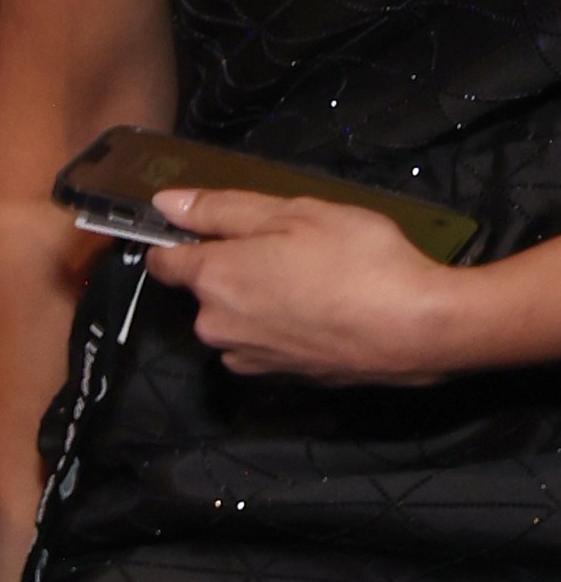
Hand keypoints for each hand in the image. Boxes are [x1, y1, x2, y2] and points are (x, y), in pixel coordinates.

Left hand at [141, 184, 470, 385]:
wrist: (418, 329)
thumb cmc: (357, 260)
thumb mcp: (293, 213)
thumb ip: (222, 208)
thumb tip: (166, 203)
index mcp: (212, 279)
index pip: (163, 261)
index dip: (178, 241)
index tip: (204, 230)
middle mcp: (214, 325)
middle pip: (205, 291)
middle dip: (233, 269)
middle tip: (288, 249)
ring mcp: (244, 357)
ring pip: (234, 320)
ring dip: (257, 301)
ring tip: (312, 283)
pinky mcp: (277, 379)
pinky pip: (263, 345)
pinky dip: (281, 329)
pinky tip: (321, 314)